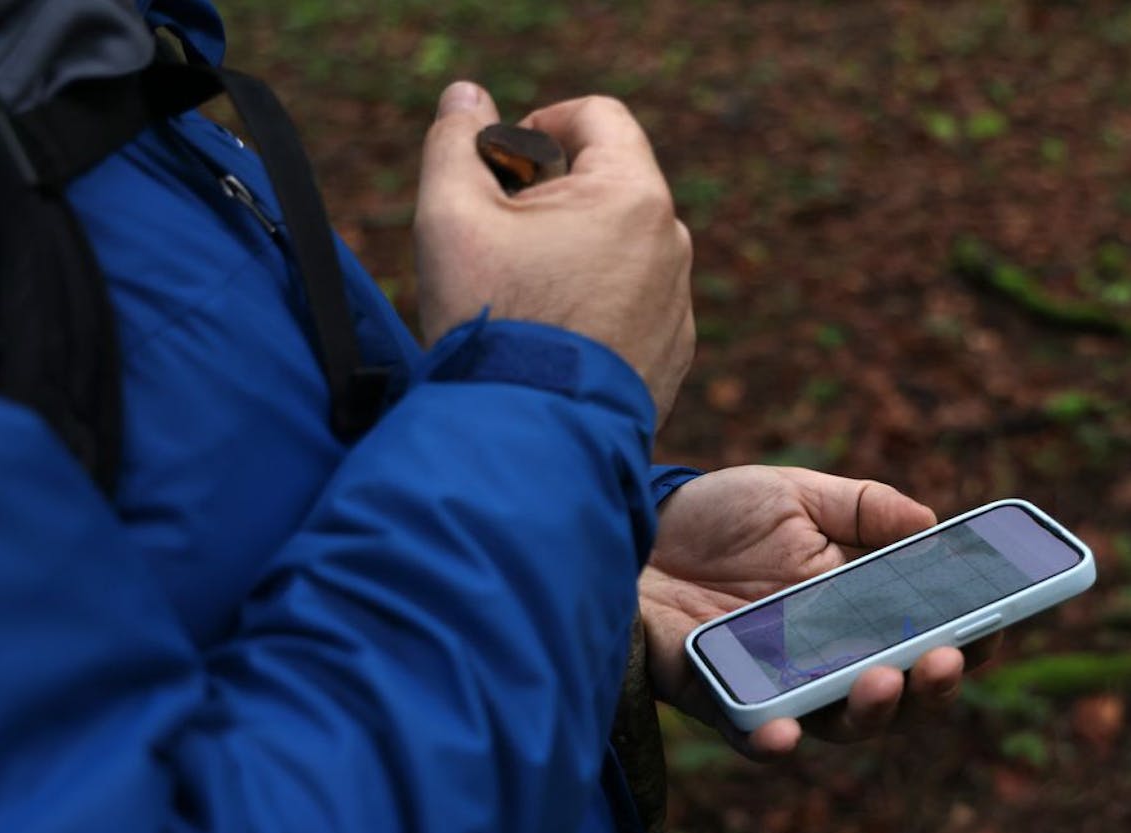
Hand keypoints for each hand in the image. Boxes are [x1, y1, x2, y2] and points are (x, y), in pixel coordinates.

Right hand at [413, 83, 694, 425]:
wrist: (535, 438)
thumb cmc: (494, 319)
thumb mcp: (452, 216)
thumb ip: (455, 142)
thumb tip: (467, 95)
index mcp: (633, 196)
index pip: (598, 116)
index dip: (542, 122)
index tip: (505, 163)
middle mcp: (672, 243)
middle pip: (611, 182)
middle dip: (553, 193)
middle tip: (501, 236)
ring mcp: (678, 303)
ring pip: (622, 246)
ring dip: (574, 251)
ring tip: (523, 295)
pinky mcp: (674, 353)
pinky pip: (633, 303)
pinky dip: (595, 305)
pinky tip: (550, 339)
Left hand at [640, 466, 1002, 760]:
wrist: (625, 531)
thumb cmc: (714, 518)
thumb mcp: (794, 494)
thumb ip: (861, 507)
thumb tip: (930, 522)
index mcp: (859, 610)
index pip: (932, 635)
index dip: (974, 636)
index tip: (1003, 622)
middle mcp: (829, 658)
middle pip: (902, 693)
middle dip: (933, 684)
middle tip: (945, 659)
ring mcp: (781, 686)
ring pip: (843, 723)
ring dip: (874, 711)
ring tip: (886, 680)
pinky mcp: (723, 702)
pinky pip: (756, 737)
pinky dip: (776, 741)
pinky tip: (788, 733)